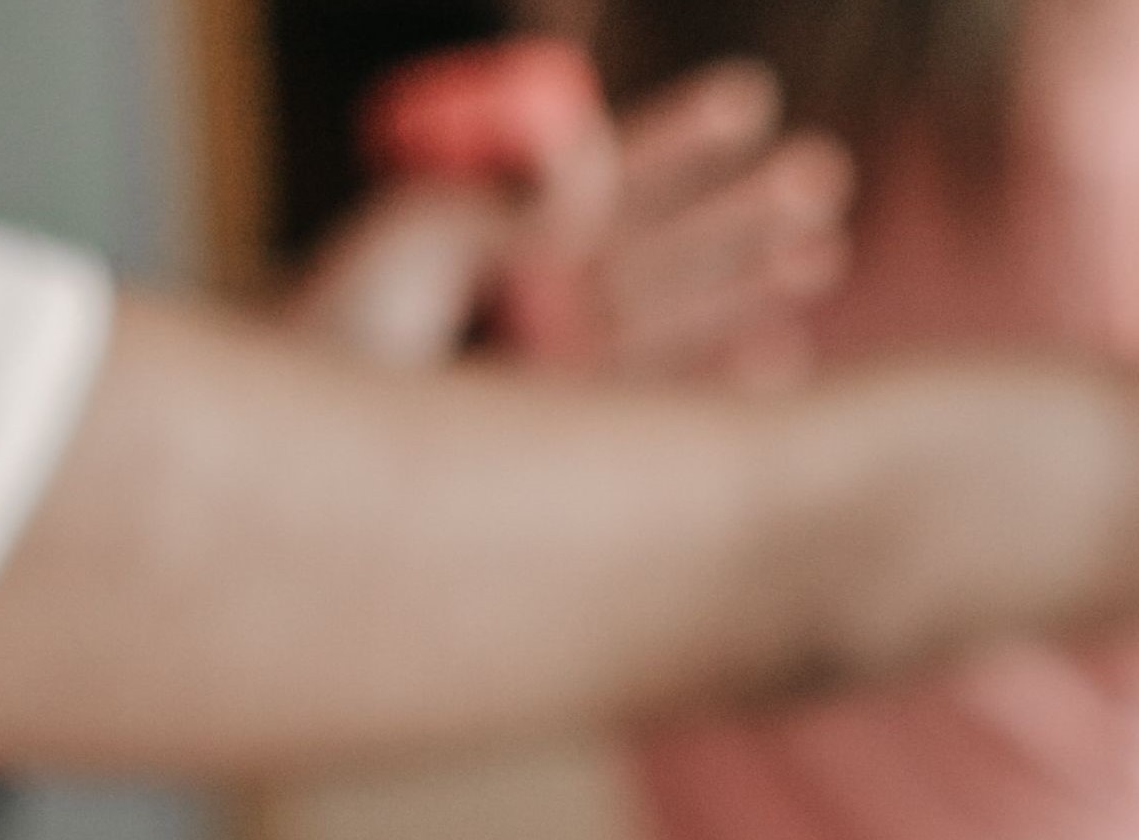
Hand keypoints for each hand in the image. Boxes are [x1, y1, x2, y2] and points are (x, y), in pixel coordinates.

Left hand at [294, 56, 852, 384]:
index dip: (684, 139)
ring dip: (757, 287)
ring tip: (826, 249)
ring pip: (686, 320)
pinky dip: (729, 387)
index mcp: (517, 241)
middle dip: (749, 212)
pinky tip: (785, 361)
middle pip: (672, 248)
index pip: (618, 180)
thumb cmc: (343, 327)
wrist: (311, 437)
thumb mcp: (422, 236)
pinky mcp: (581, 443)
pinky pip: (671, 409)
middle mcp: (554, 306)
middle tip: (827, 173)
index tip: (750, 97)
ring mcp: (574, 377)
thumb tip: (587, 160)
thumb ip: (515, 202)